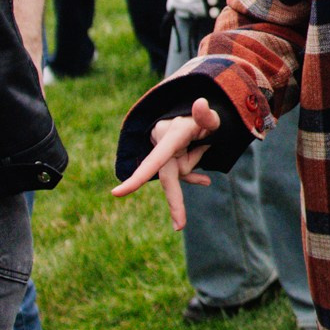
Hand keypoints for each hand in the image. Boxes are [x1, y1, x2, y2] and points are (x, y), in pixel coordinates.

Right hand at [111, 97, 219, 229]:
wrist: (209, 107)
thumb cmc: (210, 114)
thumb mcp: (213, 117)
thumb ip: (207, 116)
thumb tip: (201, 103)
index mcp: (170, 135)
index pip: (155, 161)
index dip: (137, 178)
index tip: (117, 193)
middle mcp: (163, 143)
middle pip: (168, 176)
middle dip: (175, 200)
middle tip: (180, 226)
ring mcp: (166, 150)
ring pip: (179, 171)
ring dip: (194, 163)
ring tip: (207, 143)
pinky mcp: (171, 154)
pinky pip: (180, 171)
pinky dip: (192, 176)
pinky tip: (206, 182)